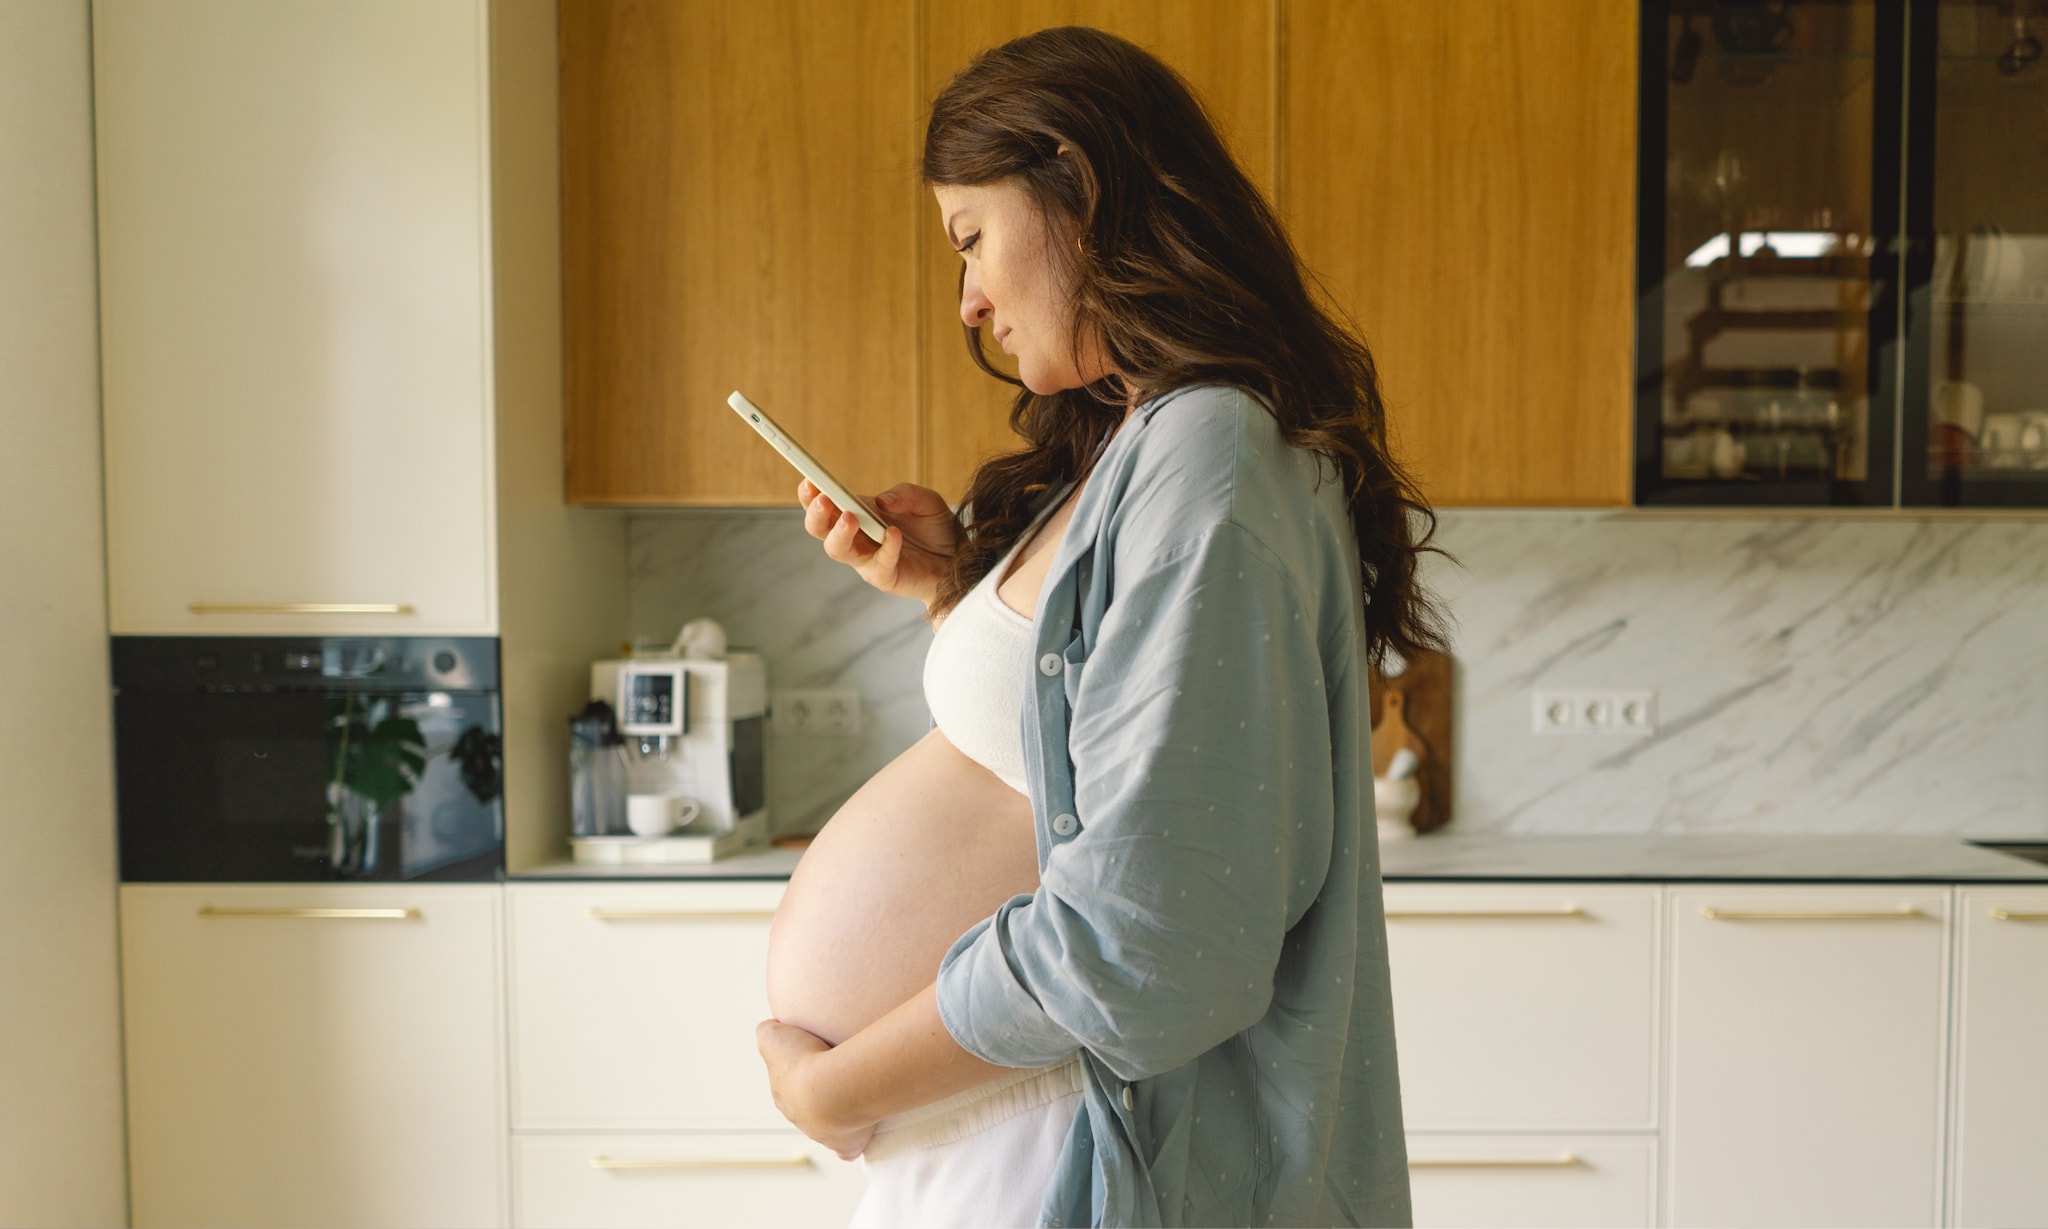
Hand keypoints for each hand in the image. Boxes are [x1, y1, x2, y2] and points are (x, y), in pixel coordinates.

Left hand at [756, 1018, 875, 1160]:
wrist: (832, 1088)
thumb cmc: (805, 1061)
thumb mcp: (774, 1036)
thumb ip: (767, 1032)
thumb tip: (769, 1028)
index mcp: (784, 1094)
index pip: (787, 1086)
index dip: (800, 1073)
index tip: (814, 1059)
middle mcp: (800, 1117)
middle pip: (807, 1107)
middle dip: (819, 1094)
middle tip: (837, 1075)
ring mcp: (821, 1134)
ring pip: (827, 1125)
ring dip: (839, 1112)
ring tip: (854, 1094)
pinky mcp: (845, 1145)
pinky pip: (847, 1148)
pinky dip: (851, 1143)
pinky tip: (859, 1135)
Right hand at [798, 479, 957, 611]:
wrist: (960, 561)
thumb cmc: (938, 531)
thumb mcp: (927, 501)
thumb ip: (906, 494)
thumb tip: (883, 500)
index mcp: (860, 513)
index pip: (826, 503)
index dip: (812, 492)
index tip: (808, 479)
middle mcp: (857, 537)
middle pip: (820, 529)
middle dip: (816, 513)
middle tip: (823, 498)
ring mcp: (868, 559)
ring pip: (837, 550)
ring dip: (840, 532)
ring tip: (851, 517)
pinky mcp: (885, 577)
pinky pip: (878, 565)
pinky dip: (885, 548)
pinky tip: (894, 534)